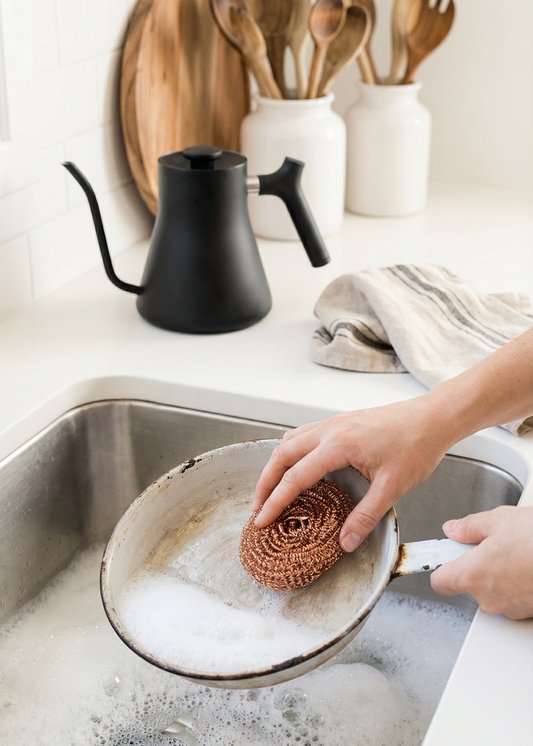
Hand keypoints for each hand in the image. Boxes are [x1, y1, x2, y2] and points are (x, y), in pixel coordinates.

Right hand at [253, 394, 456, 551]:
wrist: (433, 417)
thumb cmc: (417, 446)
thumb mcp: (393, 487)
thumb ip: (366, 516)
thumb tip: (345, 543)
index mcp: (338, 445)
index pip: (295, 477)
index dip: (274, 501)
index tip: (260, 520)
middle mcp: (329, 430)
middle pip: (281, 455)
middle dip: (265, 483)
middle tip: (258, 508)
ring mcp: (333, 423)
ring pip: (289, 441)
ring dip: (275, 465)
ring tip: (271, 489)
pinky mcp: (340, 422)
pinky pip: (304, 434)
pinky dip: (290, 451)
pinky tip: (296, 465)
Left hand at [431, 505, 532, 619]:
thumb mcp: (499, 520)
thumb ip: (470, 526)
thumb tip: (453, 529)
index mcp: (472, 574)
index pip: (439, 581)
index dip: (441, 566)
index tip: (445, 555)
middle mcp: (488, 597)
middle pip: (468, 584)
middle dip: (476, 565)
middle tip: (493, 544)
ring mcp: (509, 608)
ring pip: (492, 591)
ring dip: (498, 575)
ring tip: (517, 553)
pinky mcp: (528, 612)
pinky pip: (513, 597)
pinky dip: (517, 584)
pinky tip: (529, 566)